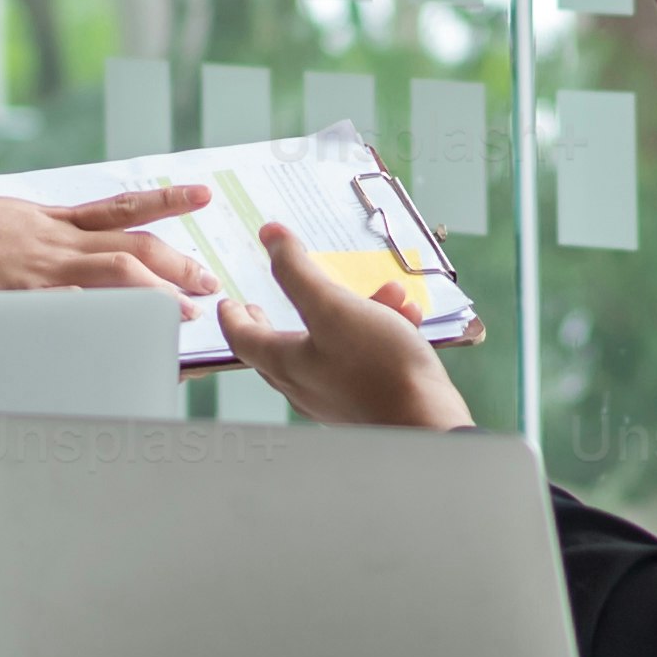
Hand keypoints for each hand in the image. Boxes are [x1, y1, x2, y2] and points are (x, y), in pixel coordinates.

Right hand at [0, 181, 220, 297]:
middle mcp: (53, 240)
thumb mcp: (2, 221)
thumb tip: (69, 250)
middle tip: (208, 277)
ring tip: (186, 308)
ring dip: (157, 289)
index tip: (199, 196)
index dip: (164, 201)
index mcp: (50, 220)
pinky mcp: (21, 295)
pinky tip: (130, 333)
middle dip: (176, 261)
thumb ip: (38, 235)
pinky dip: (104, 319)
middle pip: (130, 245)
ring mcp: (40, 269)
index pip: (120, 208)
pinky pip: (74, 307)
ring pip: (114, 271)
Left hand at [211, 224, 475, 429]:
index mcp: (286, 364)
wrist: (428, 421)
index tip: (228, 303)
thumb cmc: (378, 366)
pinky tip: (408, 317)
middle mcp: (305, 386)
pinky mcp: (366, 402)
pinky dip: (378, 333)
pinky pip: (362, 360)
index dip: (232, 316)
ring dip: (354, 311)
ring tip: (388, 292)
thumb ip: (298, 272)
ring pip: (330, 347)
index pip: (242, 339)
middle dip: (274, 319)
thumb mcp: (334, 307)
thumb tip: (269, 236)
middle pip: (277, 349)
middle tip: (259, 308)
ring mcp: (335, 399)